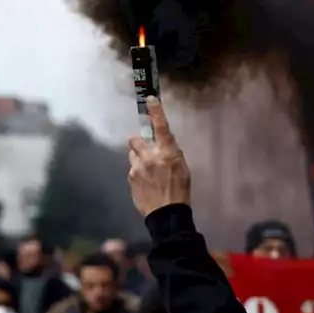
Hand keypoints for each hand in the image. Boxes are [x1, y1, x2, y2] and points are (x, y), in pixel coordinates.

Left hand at [127, 97, 191, 216]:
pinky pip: (132, 170)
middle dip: (138, 143)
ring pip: (132, 155)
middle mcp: (150, 157)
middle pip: (134, 139)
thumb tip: (164, 144)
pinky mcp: (130, 178)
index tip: (150, 99)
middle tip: (146, 151)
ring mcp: (137, 168)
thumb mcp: (183, 168)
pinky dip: (138, 173)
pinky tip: (146, 184)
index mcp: (167, 153)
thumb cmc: (180, 190)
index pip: (161, 127)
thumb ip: (171, 153)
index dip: (156, 111)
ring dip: (138, 159)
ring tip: (148, 172)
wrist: (167, 214)